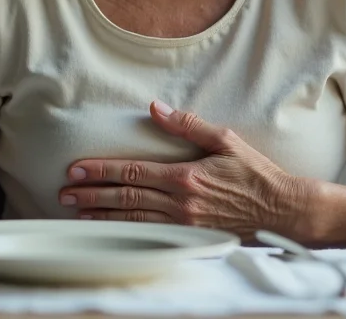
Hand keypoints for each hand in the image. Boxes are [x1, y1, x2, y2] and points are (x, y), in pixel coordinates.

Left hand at [59, 100, 303, 237]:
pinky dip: (125, 232)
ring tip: (76, 213)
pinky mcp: (190, 238)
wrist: (281, 210)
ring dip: (102, 215)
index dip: (101, 170)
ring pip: (132, 220)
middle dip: (92, 195)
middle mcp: (180, 203)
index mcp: (185, 176)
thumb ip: (187, 124)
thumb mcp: (224, 139)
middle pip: (126, 197)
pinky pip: (150, 236)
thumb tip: (155, 107)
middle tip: (64, 193)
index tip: (76, 170)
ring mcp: (184, 225)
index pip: (132, 171)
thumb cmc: (255, 172)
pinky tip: (109, 231)